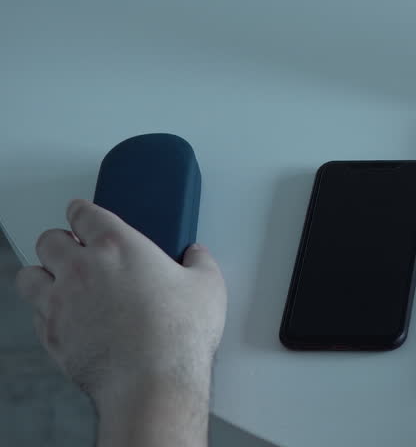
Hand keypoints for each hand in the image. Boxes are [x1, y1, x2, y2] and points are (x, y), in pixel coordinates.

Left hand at [13, 199, 226, 412]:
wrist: (151, 383)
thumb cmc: (178, 336)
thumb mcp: (208, 287)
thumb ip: (200, 263)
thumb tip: (197, 256)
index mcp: (119, 247)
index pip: (85, 214)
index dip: (82, 210)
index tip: (82, 212)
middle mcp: (81, 269)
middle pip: (48, 240)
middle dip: (60, 240)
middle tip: (74, 247)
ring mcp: (60, 303)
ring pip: (29, 276)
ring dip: (42, 273)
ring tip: (57, 279)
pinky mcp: (51, 334)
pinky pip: (33, 313)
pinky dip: (44, 310)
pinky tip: (63, 314)